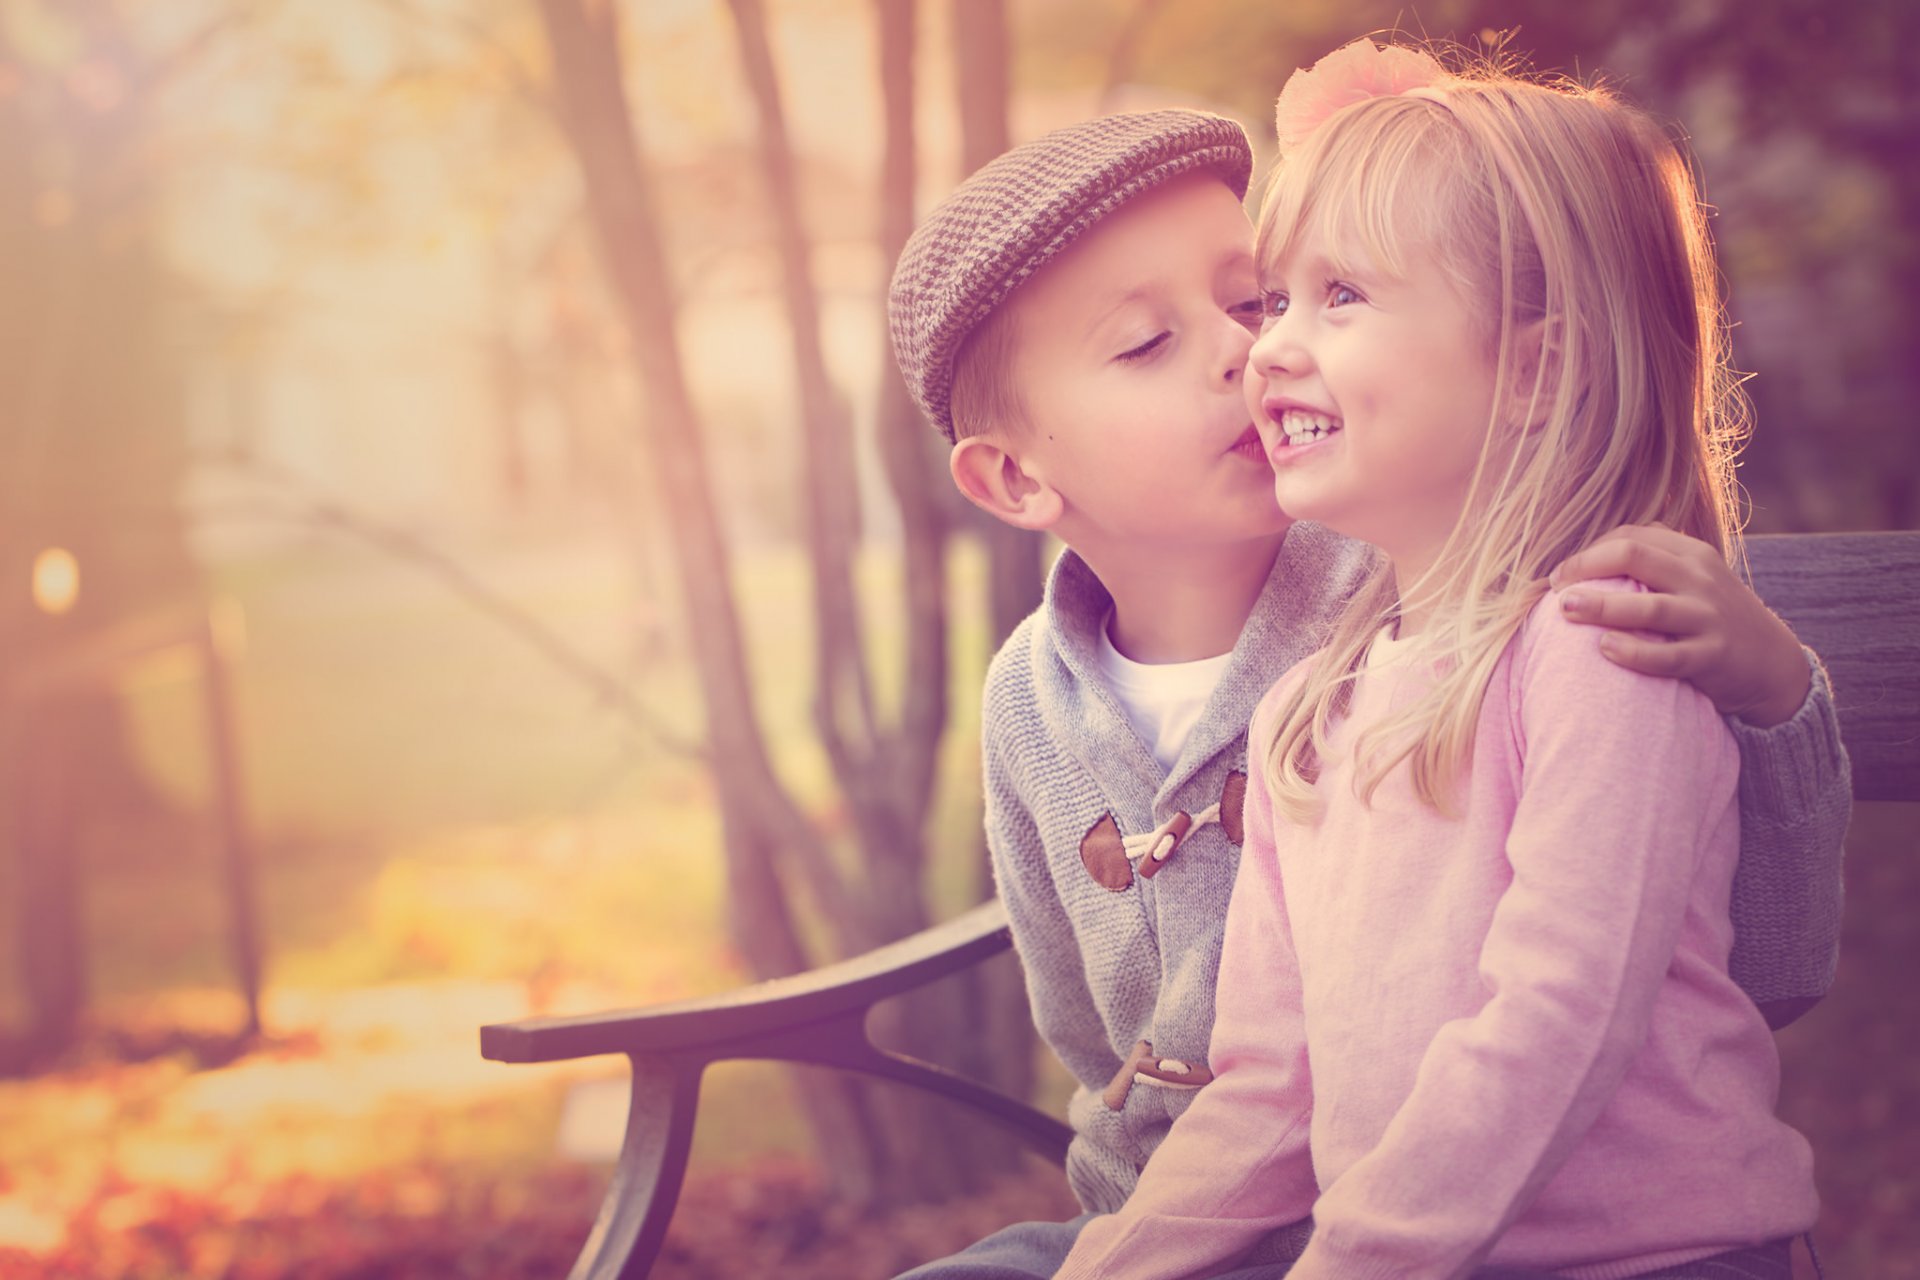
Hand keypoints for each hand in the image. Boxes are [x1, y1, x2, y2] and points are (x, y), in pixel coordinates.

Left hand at [1548, 523, 1811, 726]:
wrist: (1772, 663)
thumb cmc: (1712, 618)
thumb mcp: (1692, 580)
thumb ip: (1652, 563)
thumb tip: (1586, 559)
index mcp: (1691, 554)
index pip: (1630, 536)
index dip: (1588, 552)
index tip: (1560, 575)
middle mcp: (1701, 579)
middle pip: (1634, 557)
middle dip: (1586, 568)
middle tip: (1555, 589)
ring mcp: (1709, 617)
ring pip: (1650, 607)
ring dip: (1602, 607)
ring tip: (1566, 610)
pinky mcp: (1714, 656)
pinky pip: (1668, 656)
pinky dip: (1634, 652)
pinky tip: (1605, 648)